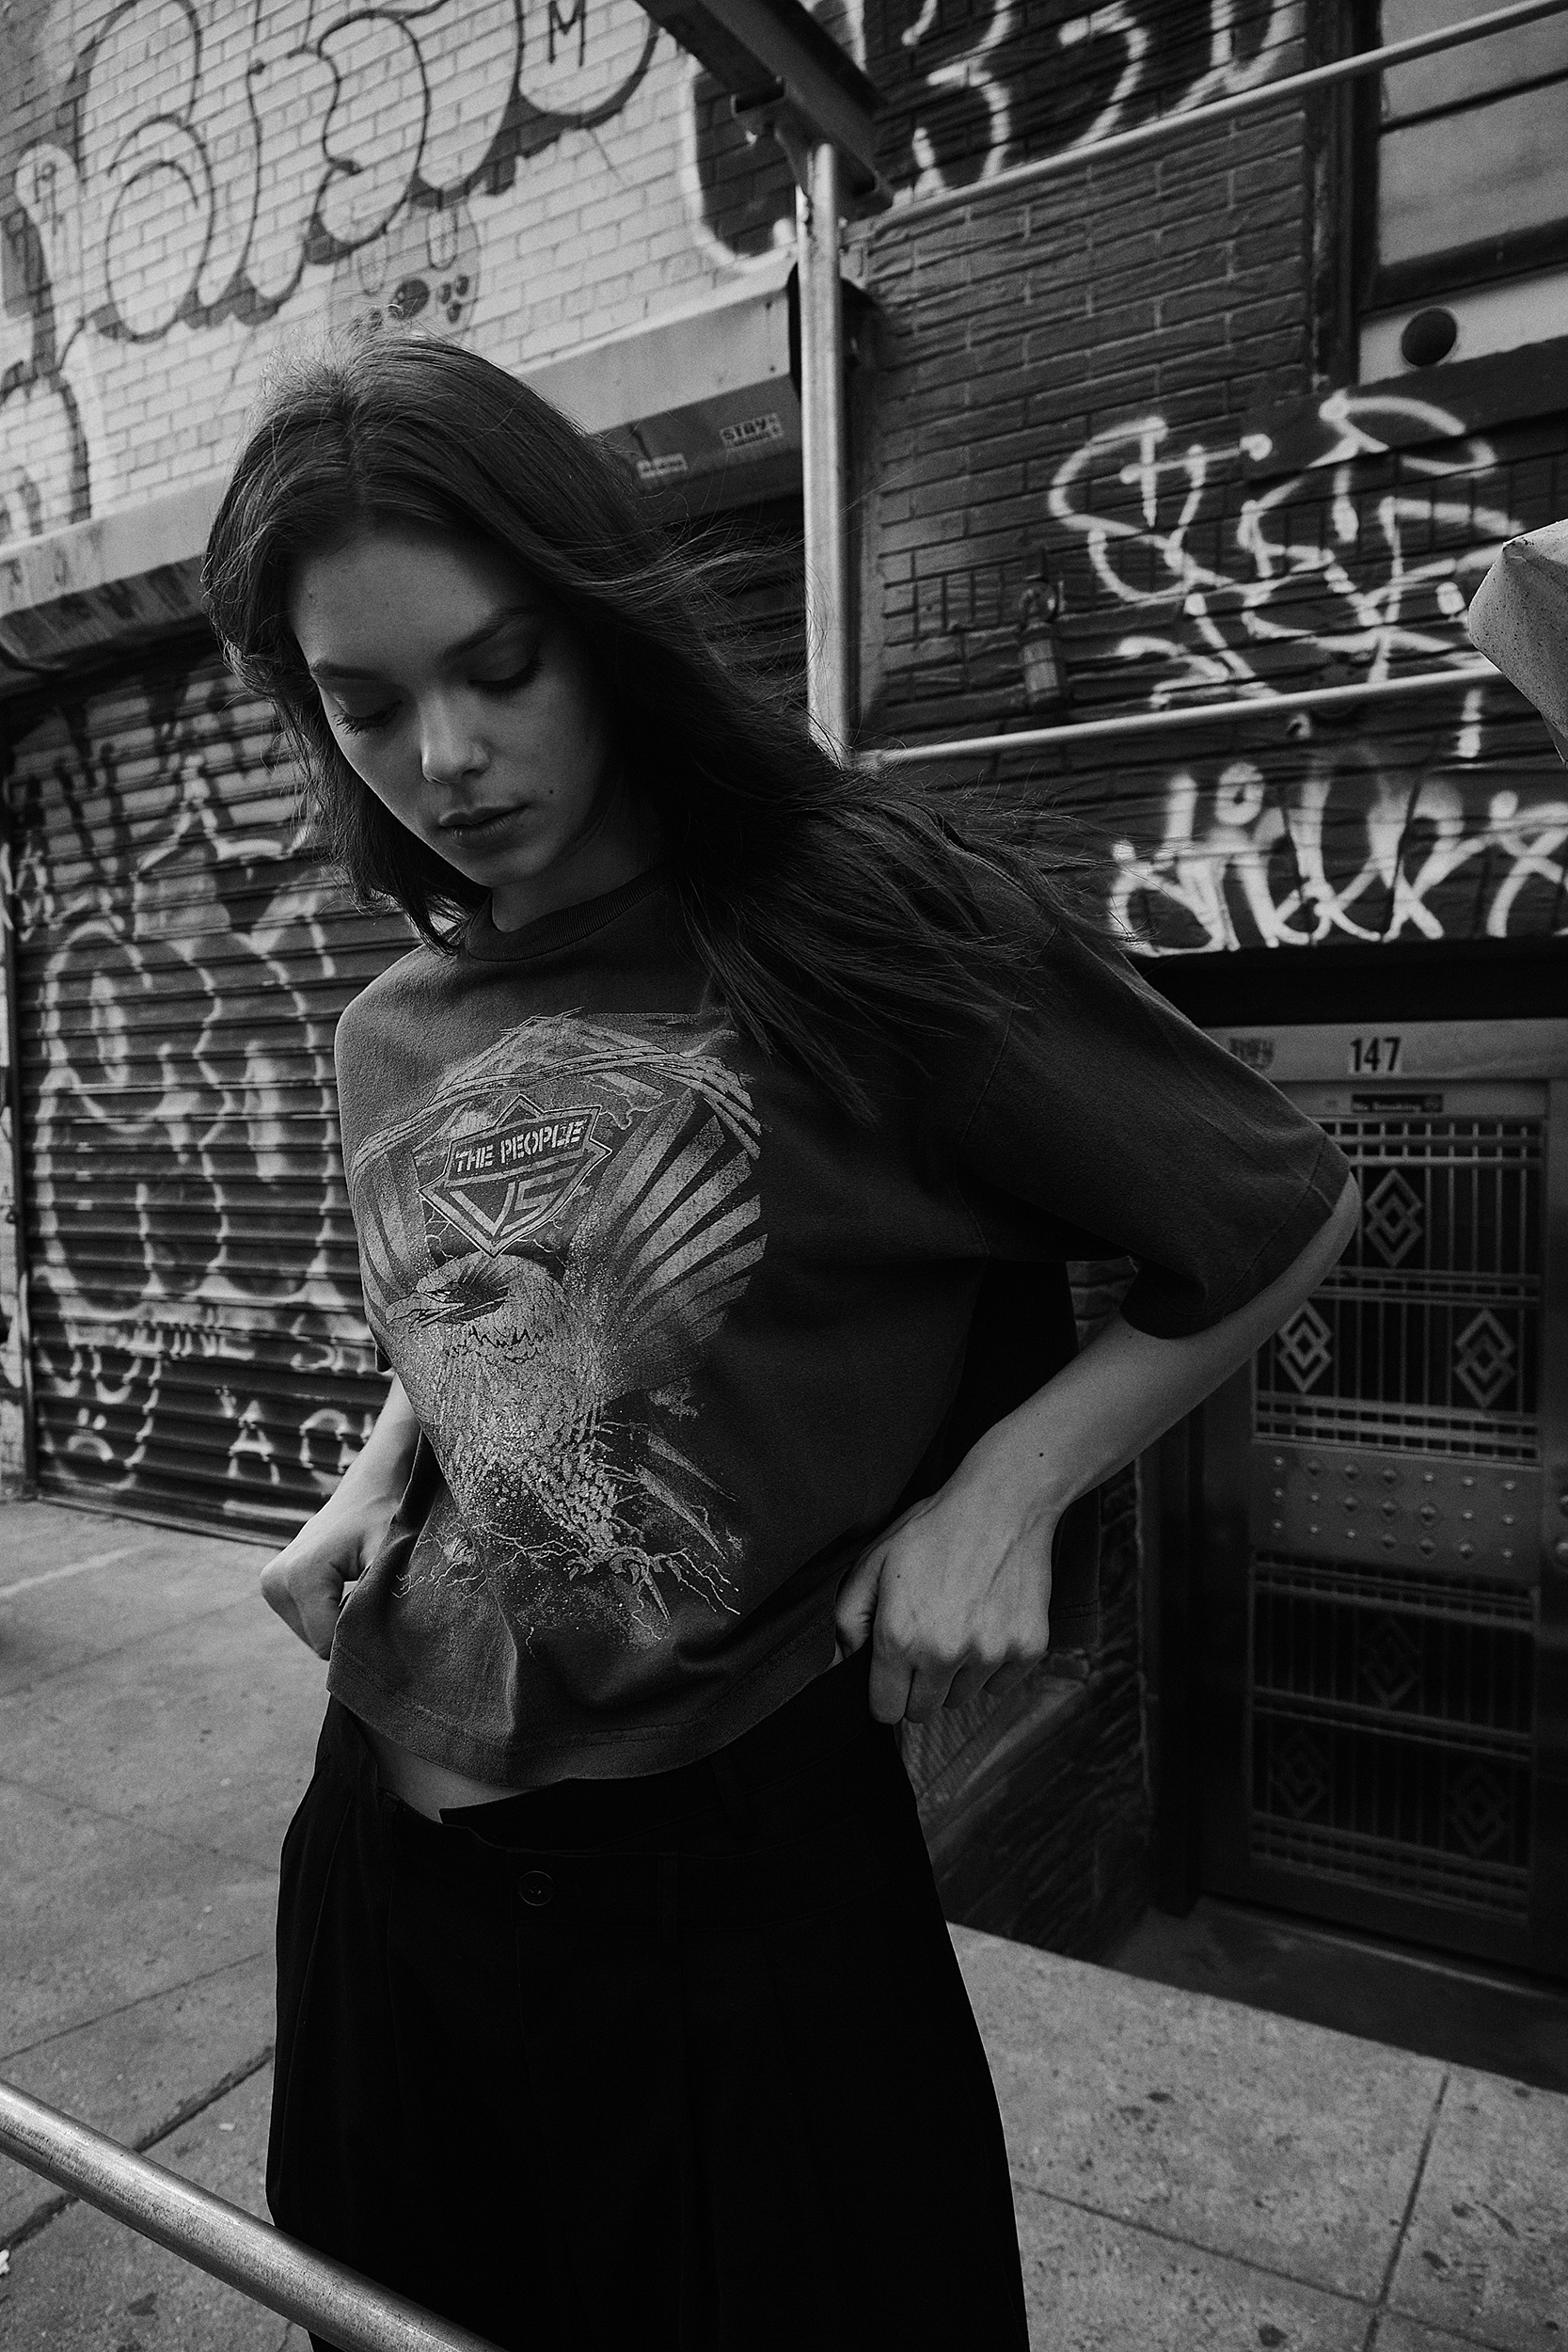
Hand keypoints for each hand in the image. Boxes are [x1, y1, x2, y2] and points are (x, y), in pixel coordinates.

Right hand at [260, 1492, 398, 1659]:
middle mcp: (275, 1581)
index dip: (359, 1636)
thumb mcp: (388, 1558)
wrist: (368, 1491)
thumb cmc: (384, 1519)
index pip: (326, 1643)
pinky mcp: (273, 1587)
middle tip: (373, 1596)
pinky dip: (329, 1615)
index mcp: (299, 1576)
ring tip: (358, 1588)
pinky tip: (344, 1590)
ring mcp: (270, 1585)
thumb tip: (379, 1647)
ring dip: (339, 1622)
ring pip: (312, 1635)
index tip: (383, 1612)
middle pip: (317, 1642)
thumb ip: (380, 1600)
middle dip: (348, 1628)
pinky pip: (307, 1623)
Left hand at [833, 1459, 1054, 1724]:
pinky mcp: (1027, 1649)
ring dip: (956, 1676)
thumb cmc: (933, 1530)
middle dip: (918, 1685)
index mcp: (900, 1637)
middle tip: (925, 1640)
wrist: (1002, 1504)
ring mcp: (990, 1654)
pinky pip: (999, 1685)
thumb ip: (848, 1621)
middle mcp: (944, 1654)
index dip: (885, 1692)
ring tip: (958, 1624)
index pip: (886, 1710)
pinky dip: (992, 1665)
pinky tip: (987, 1623)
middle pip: (923, 1711)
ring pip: (962, 1698)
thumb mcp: (873, 1563)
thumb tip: (838, 1667)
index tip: (892, 1673)